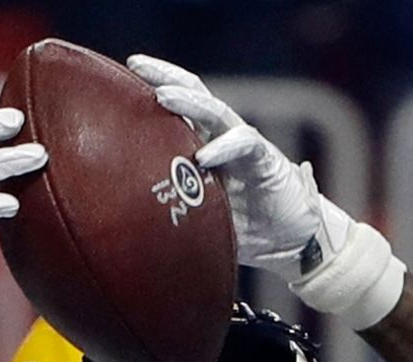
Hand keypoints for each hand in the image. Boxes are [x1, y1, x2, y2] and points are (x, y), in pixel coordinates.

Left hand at [126, 54, 404, 328]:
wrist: (293, 244)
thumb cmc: (246, 232)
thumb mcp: (202, 219)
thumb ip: (175, 210)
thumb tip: (129, 222)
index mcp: (206, 148)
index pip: (178, 110)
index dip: (152, 91)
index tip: (119, 78)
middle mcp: (224, 140)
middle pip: (194, 95)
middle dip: (165, 77)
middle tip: (136, 65)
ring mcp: (246, 148)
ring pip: (217, 112)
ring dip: (190, 102)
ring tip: (164, 97)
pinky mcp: (268, 163)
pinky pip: (246, 143)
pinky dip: (224, 147)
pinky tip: (204, 156)